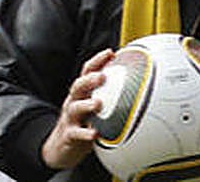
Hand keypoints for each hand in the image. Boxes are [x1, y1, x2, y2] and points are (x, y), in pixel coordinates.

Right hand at [41, 48, 112, 169]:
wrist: (62, 147)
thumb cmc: (85, 123)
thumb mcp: (95, 108)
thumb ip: (110, 97)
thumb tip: (137, 87)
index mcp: (82, 93)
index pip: (87, 72)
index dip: (97, 61)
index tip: (110, 53)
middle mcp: (74, 102)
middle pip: (78, 86)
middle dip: (90, 79)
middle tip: (102, 77)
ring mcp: (71, 118)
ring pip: (75, 108)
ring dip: (86, 105)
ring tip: (97, 104)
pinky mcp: (69, 135)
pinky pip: (76, 133)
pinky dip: (85, 133)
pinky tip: (95, 134)